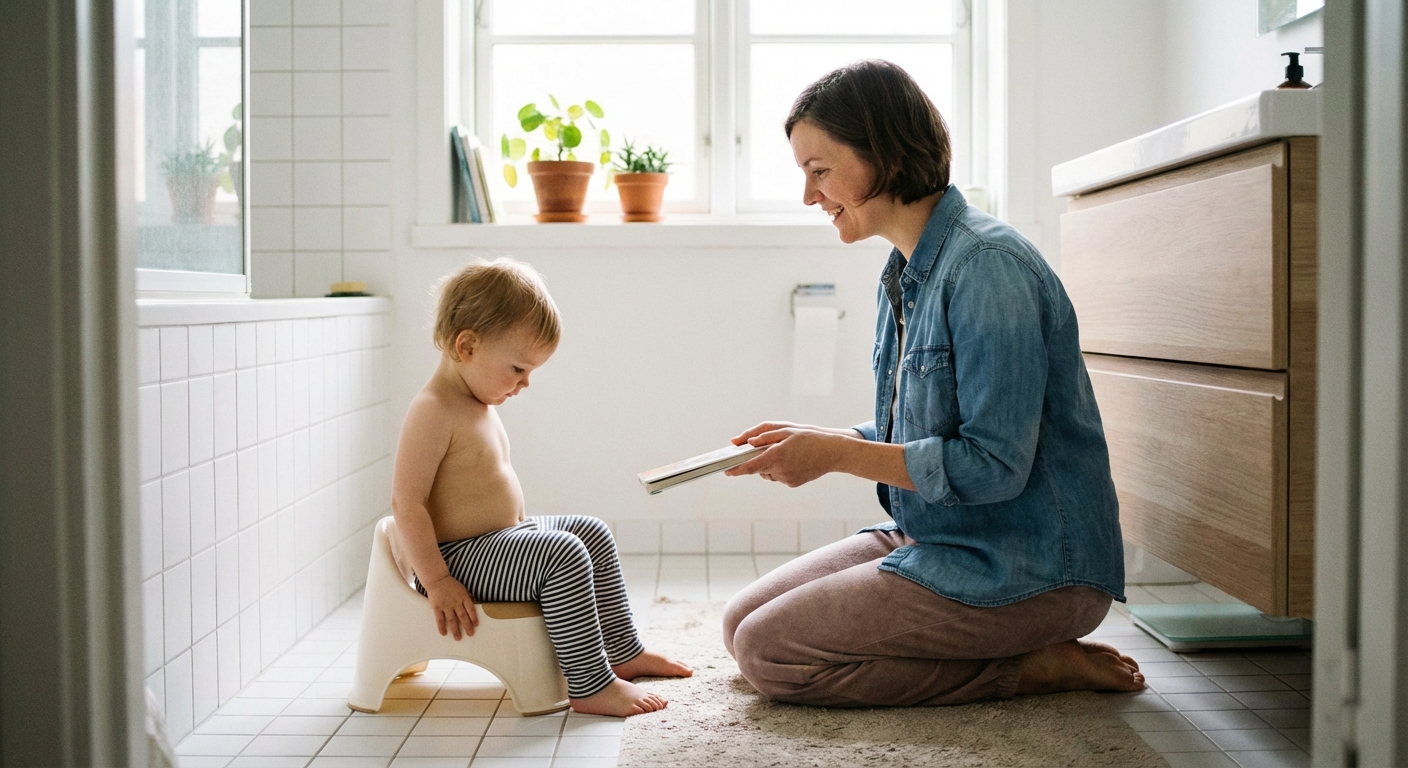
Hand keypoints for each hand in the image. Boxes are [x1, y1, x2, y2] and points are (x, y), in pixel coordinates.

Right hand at [423, 575, 477, 638]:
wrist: (437, 579)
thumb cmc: (451, 585)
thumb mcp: (462, 589)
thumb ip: (467, 598)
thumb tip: (474, 607)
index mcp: (463, 597)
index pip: (470, 609)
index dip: (473, 617)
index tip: (476, 625)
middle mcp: (455, 602)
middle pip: (462, 616)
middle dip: (467, 626)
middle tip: (470, 634)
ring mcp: (446, 605)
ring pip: (452, 620)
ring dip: (455, 629)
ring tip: (458, 638)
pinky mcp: (437, 607)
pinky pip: (439, 619)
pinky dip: (441, 626)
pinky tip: (444, 633)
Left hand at [724, 425, 852, 486]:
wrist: (833, 452)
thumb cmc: (809, 437)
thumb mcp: (785, 430)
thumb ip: (762, 435)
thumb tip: (743, 443)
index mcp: (777, 455)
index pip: (750, 466)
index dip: (736, 469)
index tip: (725, 471)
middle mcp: (780, 470)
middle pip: (758, 468)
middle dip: (758, 459)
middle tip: (769, 448)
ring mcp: (787, 479)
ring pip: (768, 472)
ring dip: (770, 463)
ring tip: (786, 452)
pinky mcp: (793, 483)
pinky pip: (779, 476)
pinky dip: (780, 468)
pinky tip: (793, 460)